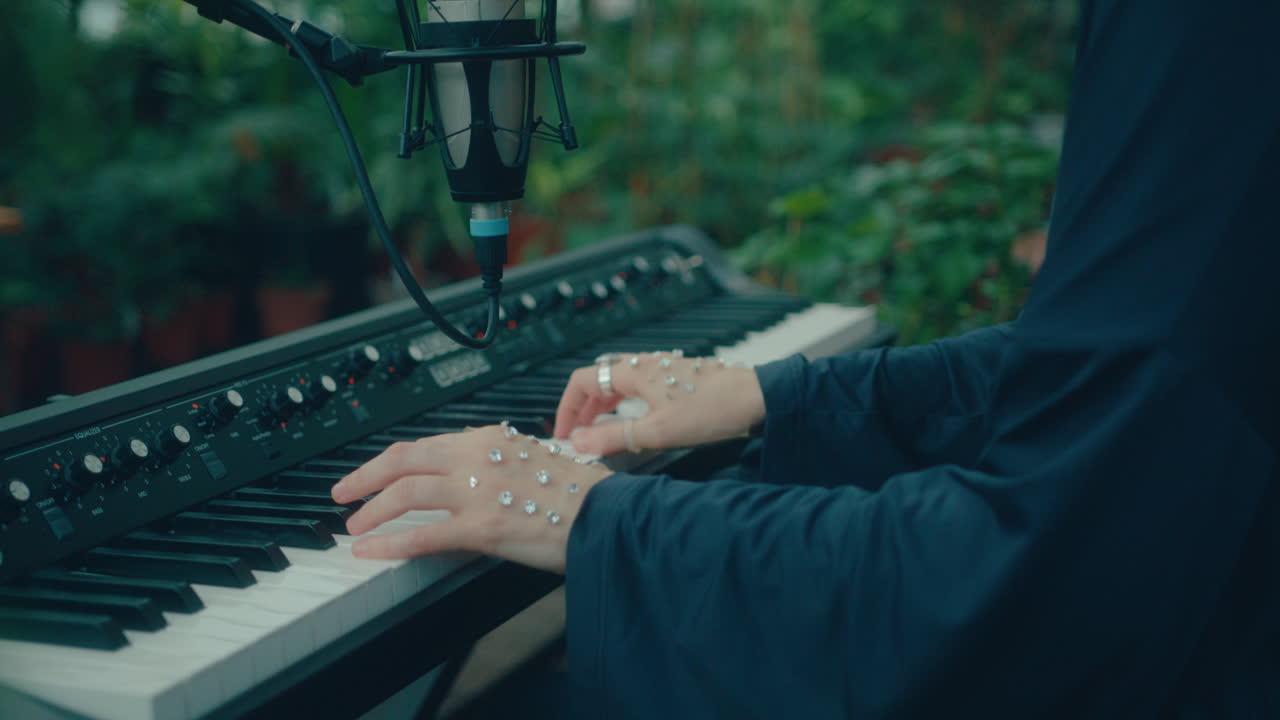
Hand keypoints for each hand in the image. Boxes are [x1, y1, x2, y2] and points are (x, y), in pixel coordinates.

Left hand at [331, 424, 610, 573]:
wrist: (609, 515)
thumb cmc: (582, 493)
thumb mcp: (535, 461)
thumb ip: (499, 463)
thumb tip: (475, 477)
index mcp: (491, 439)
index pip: (425, 445)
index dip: (390, 461)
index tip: (373, 473)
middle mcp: (479, 457)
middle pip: (404, 459)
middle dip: (364, 478)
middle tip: (342, 494)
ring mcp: (478, 491)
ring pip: (406, 492)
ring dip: (373, 511)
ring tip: (355, 528)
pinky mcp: (483, 526)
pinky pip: (423, 533)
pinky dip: (390, 542)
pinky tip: (371, 551)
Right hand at [554, 351, 765, 455]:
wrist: (758, 396)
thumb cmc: (711, 410)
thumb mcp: (657, 431)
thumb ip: (614, 437)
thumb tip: (578, 443)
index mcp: (634, 371)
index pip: (583, 381)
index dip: (567, 408)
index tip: (564, 434)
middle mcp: (645, 364)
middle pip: (599, 380)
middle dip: (583, 408)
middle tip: (578, 436)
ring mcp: (663, 368)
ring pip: (620, 383)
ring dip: (604, 405)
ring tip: (600, 431)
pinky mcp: (678, 377)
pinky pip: (639, 385)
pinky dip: (625, 403)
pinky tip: (634, 420)